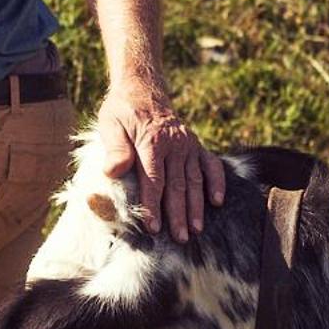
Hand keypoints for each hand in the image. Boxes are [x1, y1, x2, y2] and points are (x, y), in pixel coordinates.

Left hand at [97, 84, 225, 240]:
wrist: (142, 90)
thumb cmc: (122, 112)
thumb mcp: (110, 125)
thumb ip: (114, 148)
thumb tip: (114, 171)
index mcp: (152, 141)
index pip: (154, 180)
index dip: (154, 205)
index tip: (154, 227)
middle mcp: (175, 144)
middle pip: (177, 185)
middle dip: (178, 214)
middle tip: (181, 239)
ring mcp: (188, 145)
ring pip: (194, 180)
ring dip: (197, 207)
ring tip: (197, 229)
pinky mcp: (196, 145)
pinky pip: (211, 165)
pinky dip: (217, 182)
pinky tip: (218, 201)